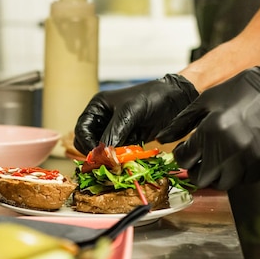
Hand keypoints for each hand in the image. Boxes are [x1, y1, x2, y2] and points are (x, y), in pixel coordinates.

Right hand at [73, 74, 197, 154]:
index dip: (86, 144)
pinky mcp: (127, 140)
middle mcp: (103, 119)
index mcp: (98, 107)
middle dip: (95, 153)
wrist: (177, 99)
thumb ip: (114, 132)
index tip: (97, 155)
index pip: (82, 130)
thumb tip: (103, 153)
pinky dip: (119, 159)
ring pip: (102, 151)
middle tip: (106, 161)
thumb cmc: (151, 97)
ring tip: (117, 161)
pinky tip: (125, 160)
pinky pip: (116, 154)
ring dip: (107, 158)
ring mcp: (115, 131)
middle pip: (88, 143)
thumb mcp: (129, 112)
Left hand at [156, 59, 259, 189]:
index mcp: (211, 132)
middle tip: (201, 158)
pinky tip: (238, 155)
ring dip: (218, 173)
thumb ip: (181, 122)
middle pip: (202, 178)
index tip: (187, 150)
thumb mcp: (207, 100)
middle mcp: (229, 150)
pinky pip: (244, 179)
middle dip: (197, 169)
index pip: (184, 160)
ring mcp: (249, 160)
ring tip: (220, 157)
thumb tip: (161, 138)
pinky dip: (238, 172)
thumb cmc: (243, 91)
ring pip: (223, 183)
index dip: (182, 155)